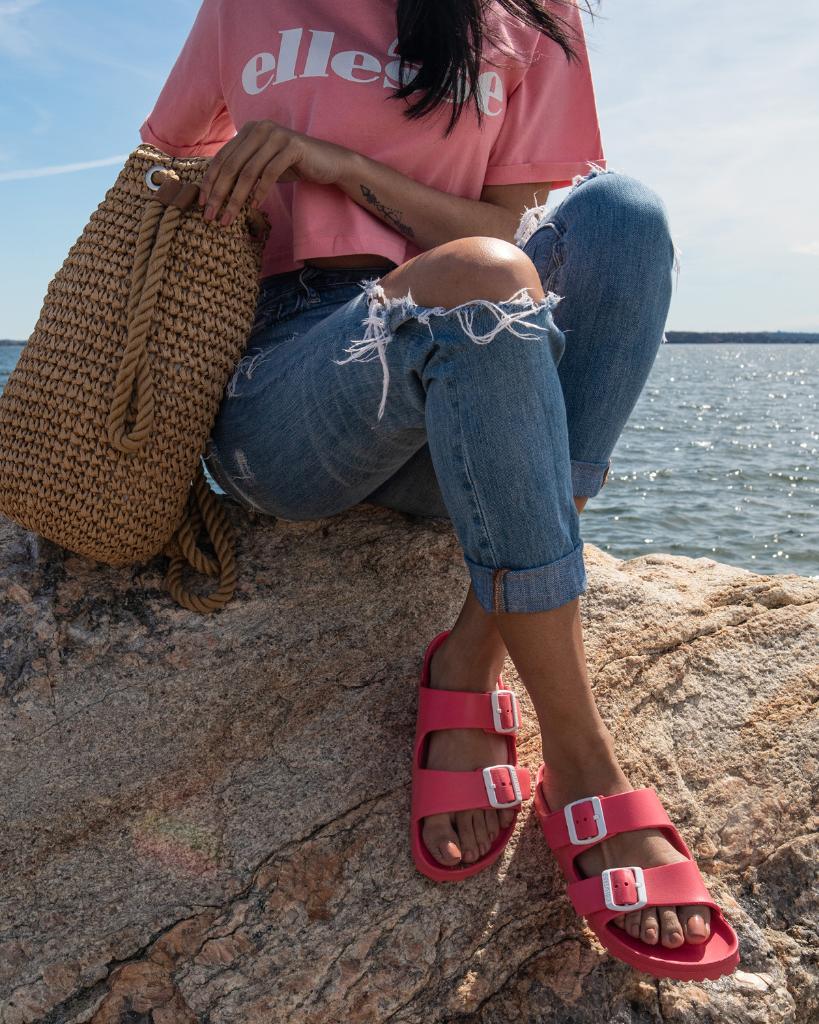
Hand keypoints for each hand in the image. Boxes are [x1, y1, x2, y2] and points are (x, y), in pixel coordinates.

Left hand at [197, 120, 349, 225]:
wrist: (328, 162)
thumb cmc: (293, 166)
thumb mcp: (263, 166)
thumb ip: (243, 170)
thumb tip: (215, 190)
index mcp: (248, 130)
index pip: (222, 158)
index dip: (210, 182)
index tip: (203, 204)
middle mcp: (260, 128)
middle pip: (232, 165)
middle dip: (219, 194)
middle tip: (211, 216)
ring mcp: (276, 135)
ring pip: (248, 172)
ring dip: (236, 199)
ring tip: (229, 218)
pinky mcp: (292, 147)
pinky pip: (269, 173)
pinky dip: (260, 192)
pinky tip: (254, 208)